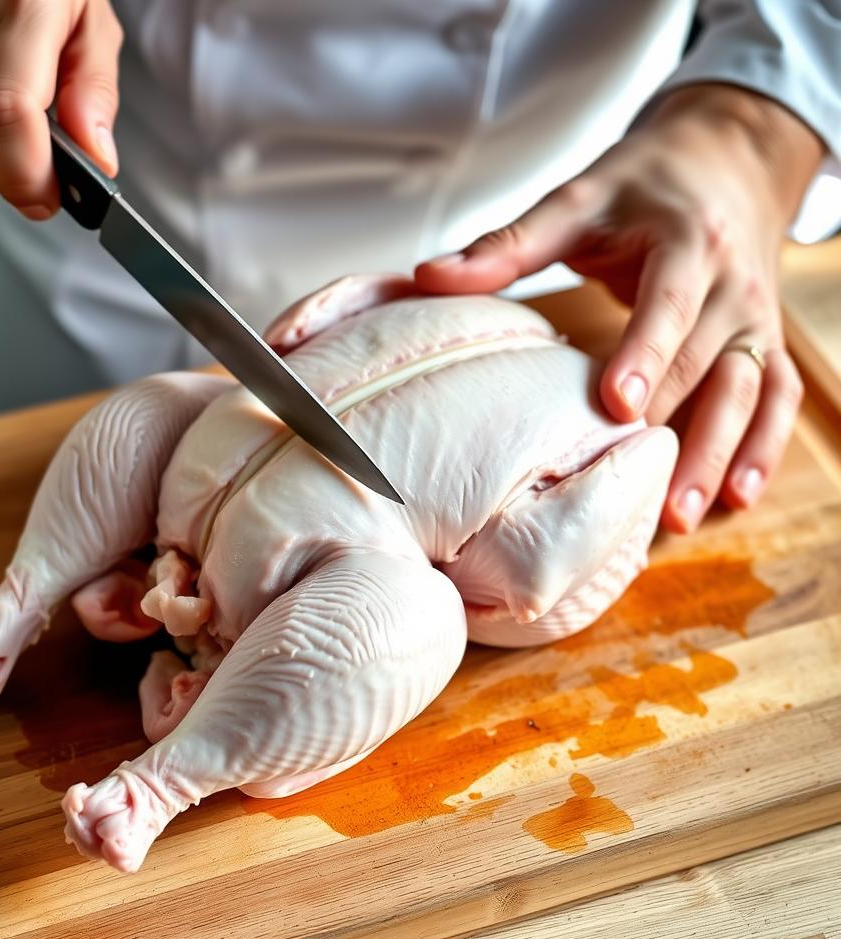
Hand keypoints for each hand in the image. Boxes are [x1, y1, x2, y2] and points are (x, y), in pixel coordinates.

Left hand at [416, 85, 823, 531]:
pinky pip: (777, 398)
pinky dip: (764, 448)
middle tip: (633, 490)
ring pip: (748, 391)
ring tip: (678, 514)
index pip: (668, 303)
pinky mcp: (765, 341)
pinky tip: (736, 500)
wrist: (729, 156)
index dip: (645, 352)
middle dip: (675, 430)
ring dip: (719, 455)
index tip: (616, 404)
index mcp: (686, 243)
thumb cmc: (643, 184)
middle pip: (706, 364)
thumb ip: (508, 244)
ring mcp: (755, 317)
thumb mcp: (578, 199)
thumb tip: (428, 275)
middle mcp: (732, 284)